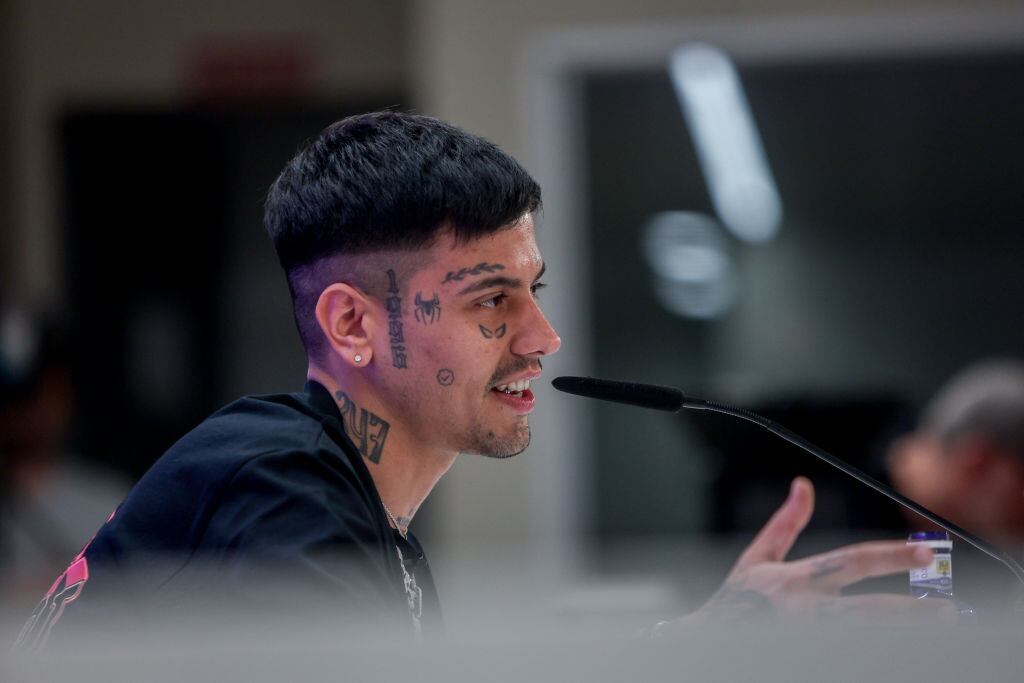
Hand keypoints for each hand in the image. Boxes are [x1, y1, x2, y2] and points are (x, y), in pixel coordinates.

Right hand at [655, 477, 953, 632]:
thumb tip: (803, 485)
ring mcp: (810, 640)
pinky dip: (877, 651)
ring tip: (937, 628)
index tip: (925, 555)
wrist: (708, 641)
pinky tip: (904, 648)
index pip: (852, 563)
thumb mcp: (756, 557)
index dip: (892, 557)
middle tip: (947, 609)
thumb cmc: (735, 601)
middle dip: (911, 611)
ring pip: (867, 638)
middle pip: (869, 612)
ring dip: (903, 634)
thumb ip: (786, 523)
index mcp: (797, 580)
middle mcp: (807, 612)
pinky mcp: (809, 657)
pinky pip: (849, 655)